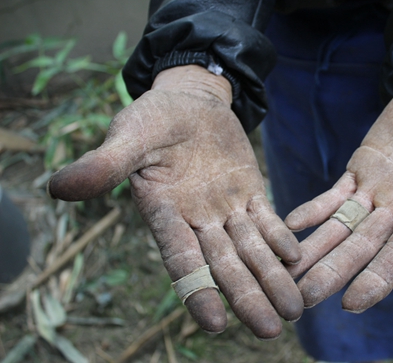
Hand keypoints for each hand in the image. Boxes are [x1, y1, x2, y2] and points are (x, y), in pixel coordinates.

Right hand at [47, 66, 302, 338]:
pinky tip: (297, 258)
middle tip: (271, 330)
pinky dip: (281, 237)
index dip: (197, 289)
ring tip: (294, 310)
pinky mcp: (249, 192)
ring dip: (272, 277)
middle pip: (225, 264)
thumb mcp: (128, 135)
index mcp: (164, 212)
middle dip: (247, 296)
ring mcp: (226, 207)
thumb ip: (104, 165)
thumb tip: (57, 187)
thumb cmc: (153, 118)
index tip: (216, 323)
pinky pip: (267, 220)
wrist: (190, 101)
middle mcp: (197, 219)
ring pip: (251, 249)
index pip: (181, 259)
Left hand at [285, 80, 392, 311]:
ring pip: (343, 226)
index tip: (352, 304)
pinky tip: (290, 224)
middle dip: (334, 270)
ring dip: (317, 248)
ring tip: (287, 273)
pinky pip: (334, 195)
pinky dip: (315, 209)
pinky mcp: (361, 171)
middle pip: (363, 246)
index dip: (379, 277)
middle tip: (301, 298)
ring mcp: (378, 192)